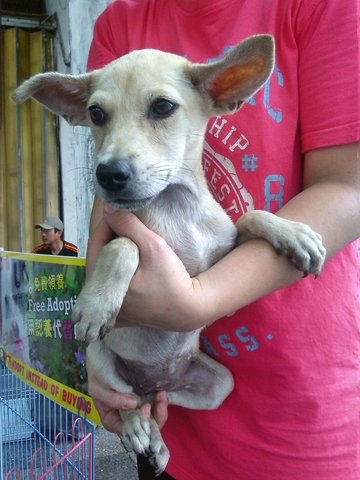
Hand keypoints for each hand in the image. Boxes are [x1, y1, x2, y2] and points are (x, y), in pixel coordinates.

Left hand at [87, 203, 208, 330]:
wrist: (188, 309)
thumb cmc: (172, 280)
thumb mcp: (153, 246)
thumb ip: (129, 225)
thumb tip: (109, 208)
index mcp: (103, 282)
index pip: (96, 242)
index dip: (108, 222)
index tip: (120, 211)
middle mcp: (101, 298)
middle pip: (99, 256)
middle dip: (110, 236)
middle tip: (125, 222)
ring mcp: (109, 306)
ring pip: (105, 268)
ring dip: (114, 251)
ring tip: (130, 239)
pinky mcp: (120, 311)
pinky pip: (112, 284)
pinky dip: (118, 270)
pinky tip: (131, 262)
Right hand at [88, 365, 168, 433]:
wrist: (108, 350)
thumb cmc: (98, 370)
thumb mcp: (98, 386)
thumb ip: (112, 398)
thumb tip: (133, 404)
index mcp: (112, 416)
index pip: (123, 430)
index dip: (134, 428)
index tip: (142, 413)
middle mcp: (126, 413)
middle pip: (141, 426)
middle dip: (150, 419)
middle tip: (151, 406)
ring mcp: (138, 404)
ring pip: (151, 416)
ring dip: (159, 409)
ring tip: (161, 396)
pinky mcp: (147, 394)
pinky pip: (156, 403)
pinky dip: (160, 400)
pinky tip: (162, 392)